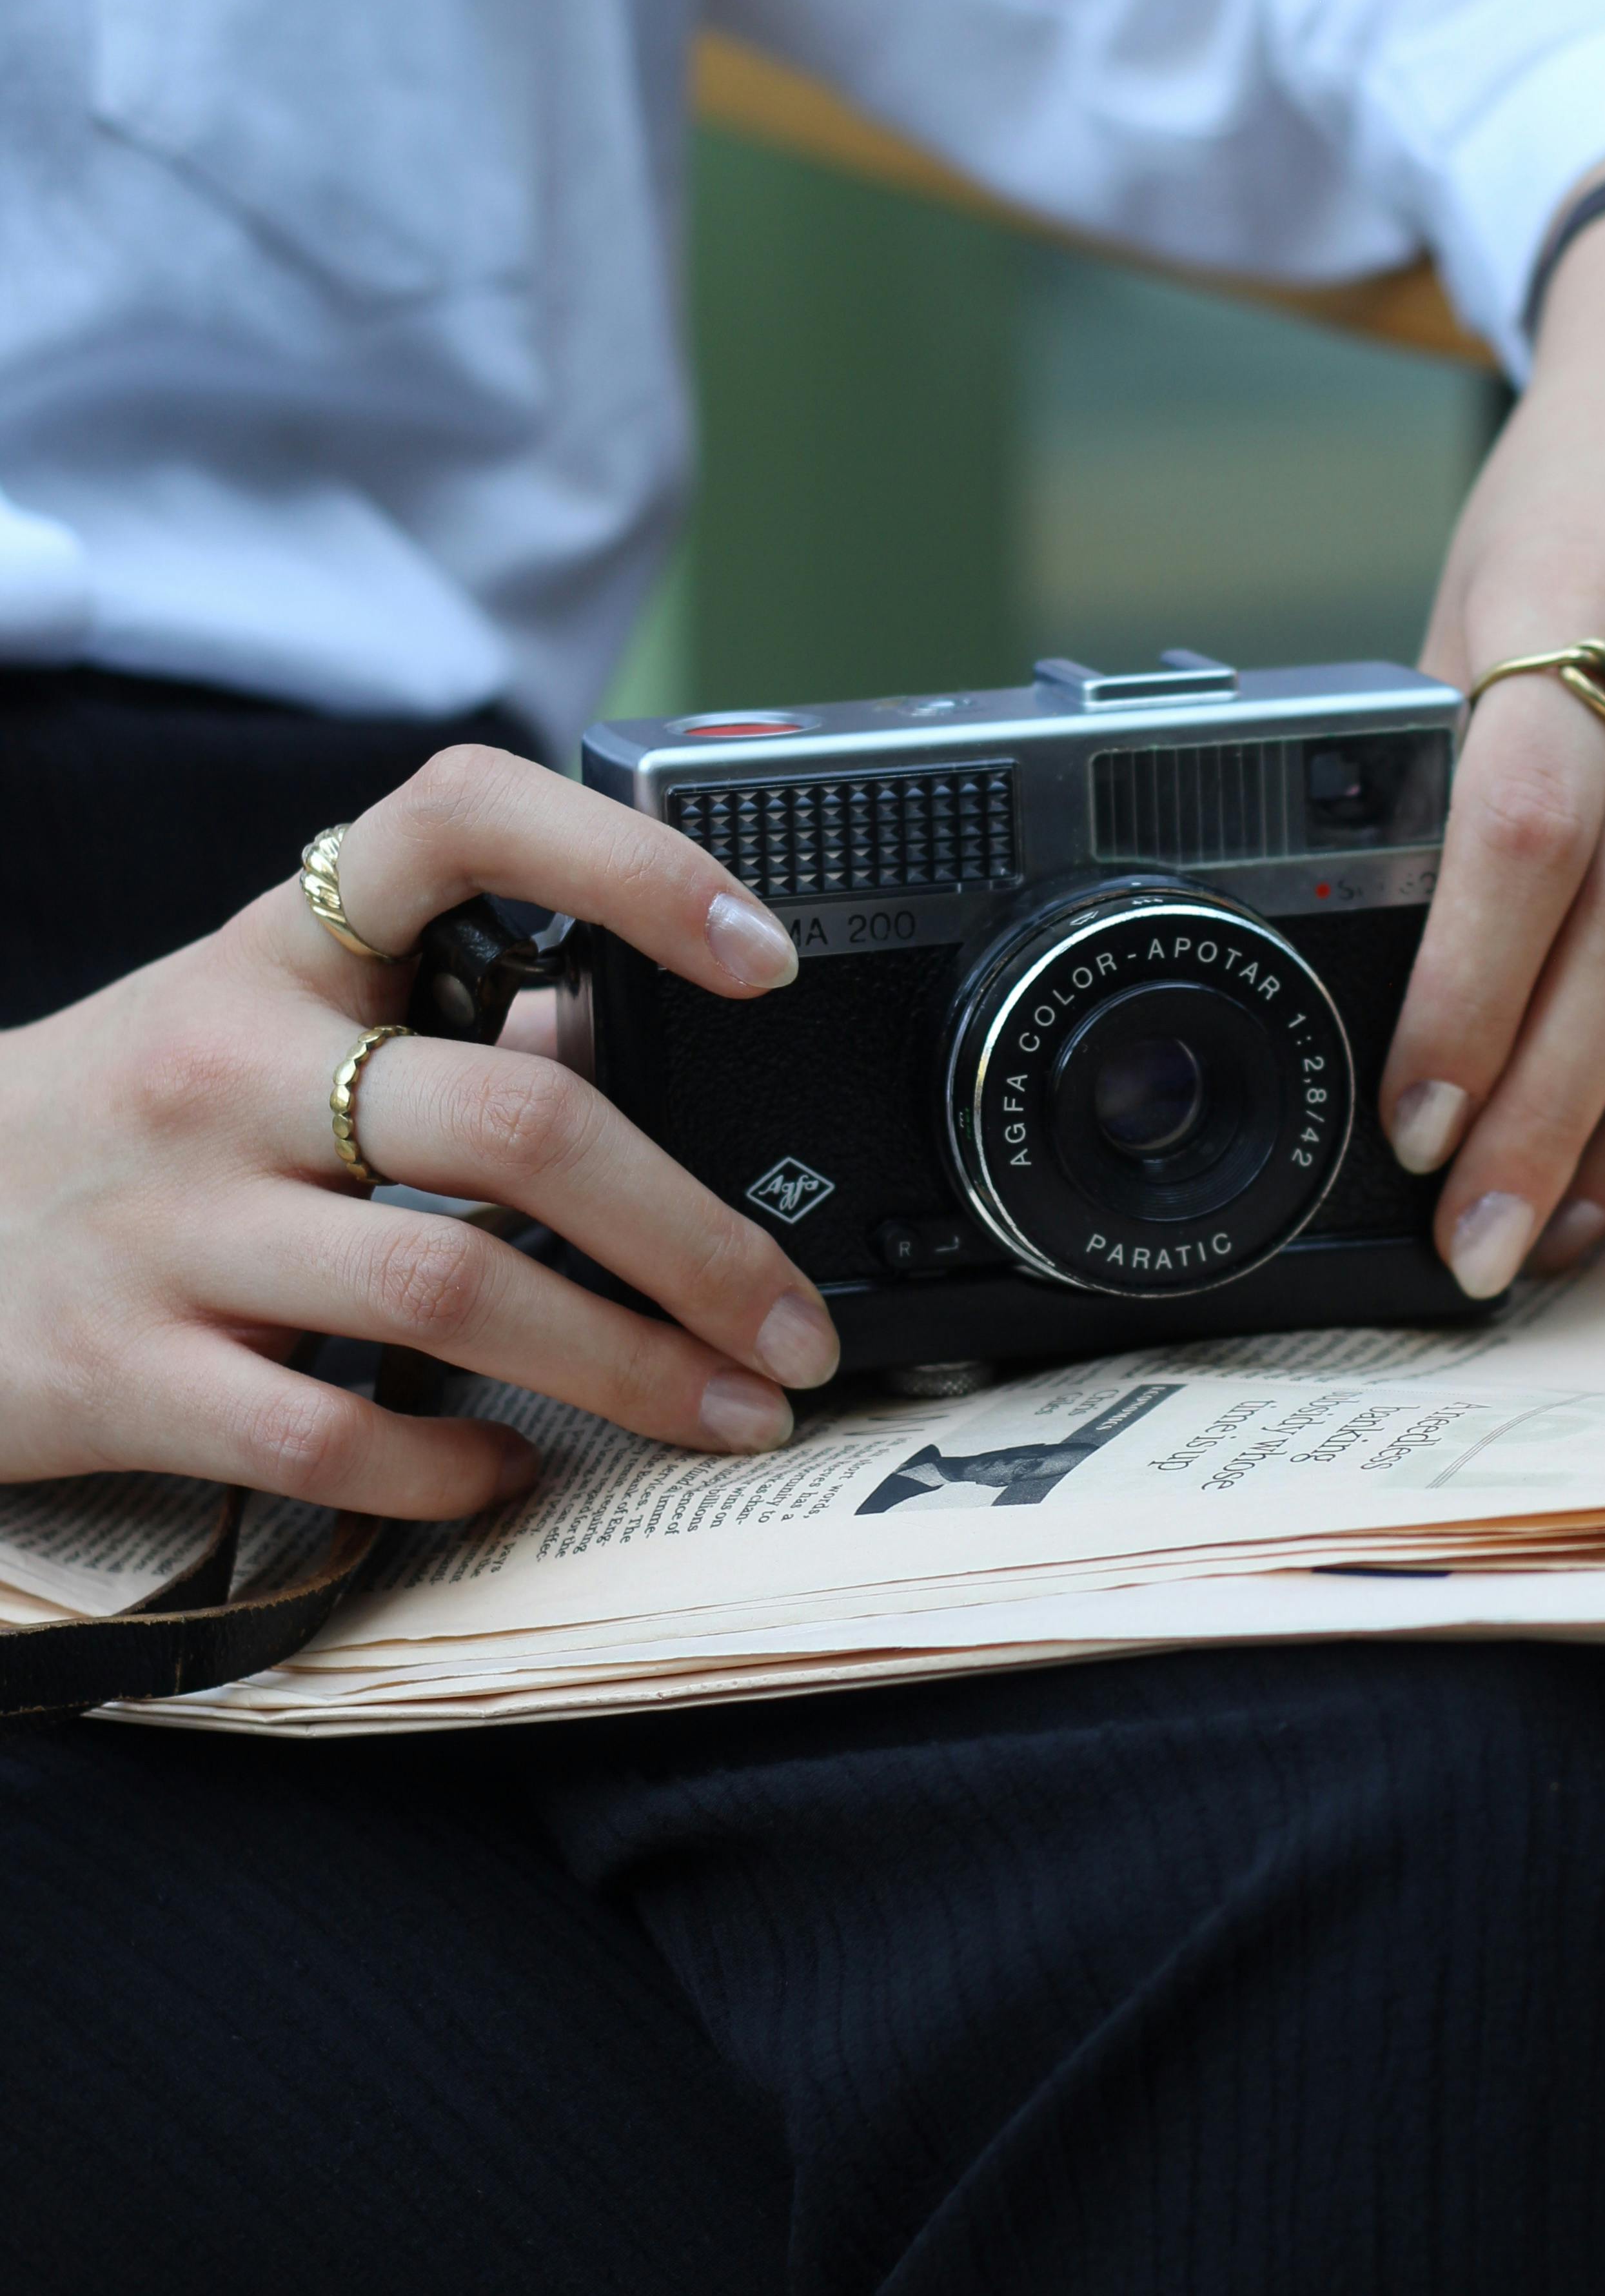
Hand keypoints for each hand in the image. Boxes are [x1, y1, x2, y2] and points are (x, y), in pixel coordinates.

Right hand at [0, 748, 838, 1513]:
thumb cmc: (119, 1129)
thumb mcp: (253, 1023)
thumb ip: (431, 1018)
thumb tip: (634, 1031)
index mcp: (277, 948)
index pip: (461, 823)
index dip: (630, 867)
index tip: (761, 950)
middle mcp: (226, 1066)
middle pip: (517, 1117)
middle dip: (698, 1236)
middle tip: (794, 1320)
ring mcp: (174, 1223)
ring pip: (455, 1288)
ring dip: (631, 1368)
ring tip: (732, 1412)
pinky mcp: (127, 1373)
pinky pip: (331, 1436)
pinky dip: (452, 1468)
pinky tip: (512, 1472)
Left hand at [1381, 186, 1604, 1296]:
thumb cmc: (1586, 489)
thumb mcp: (1474, 589)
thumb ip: (1450, 766)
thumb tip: (1402, 983)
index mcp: (1585, 594)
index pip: (1525, 836)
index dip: (1466, 1004)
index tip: (1414, 1122)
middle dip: (1553, 1119)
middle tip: (1482, 1240)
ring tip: (1574, 1218)